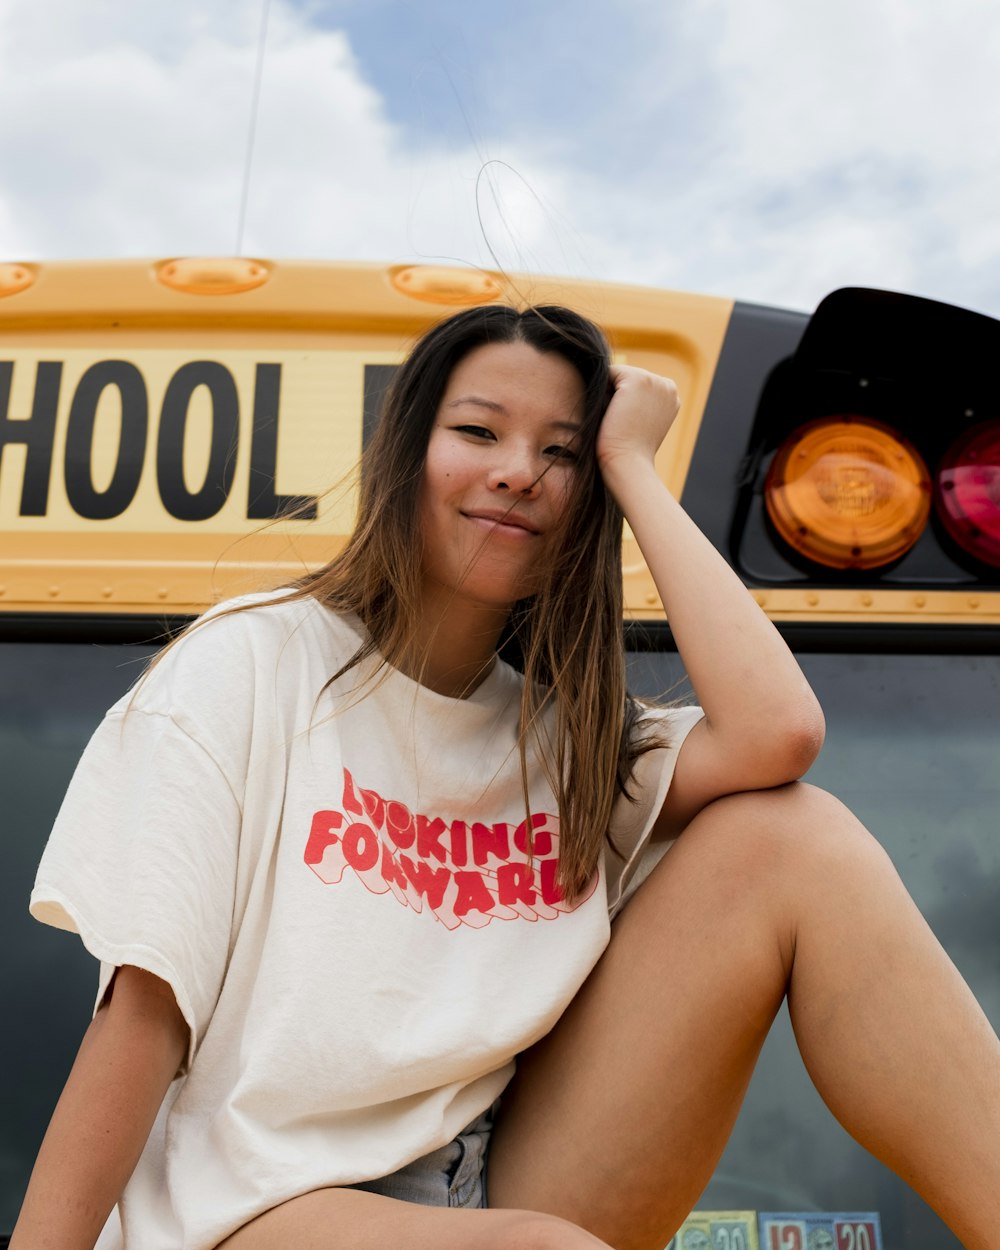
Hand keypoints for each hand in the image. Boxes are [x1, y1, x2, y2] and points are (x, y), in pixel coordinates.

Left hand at [596, 365, 679, 481]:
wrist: (629, 464)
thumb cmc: (629, 452)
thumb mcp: (640, 424)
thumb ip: (636, 404)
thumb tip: (612, 390)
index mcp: (671, 396)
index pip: (637, 387)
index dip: (623, 403)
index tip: (625, 426)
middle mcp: (668, 385)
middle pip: (627, 378)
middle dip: (616, 396)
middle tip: (619, 425)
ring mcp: (654, 380)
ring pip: (618, 375)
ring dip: (609, 394)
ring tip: (615, 420)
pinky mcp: (637, 380)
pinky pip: (609, 373)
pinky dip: (602, 391)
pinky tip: (608, 413)